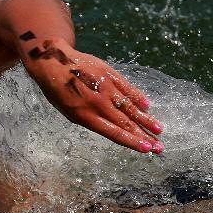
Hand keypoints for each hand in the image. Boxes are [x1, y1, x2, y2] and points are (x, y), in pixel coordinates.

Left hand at [22, 38, 163, 153]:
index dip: (132, 142)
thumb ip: (90, 120)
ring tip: (159, 129)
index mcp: (85, 116)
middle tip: (159, 146)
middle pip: (126, 123)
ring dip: (146, 119)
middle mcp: (98, 103)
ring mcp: (105, 88)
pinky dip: (138, 97)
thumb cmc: (58, 91)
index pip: (114, 132)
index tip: (147, 149)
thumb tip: (112, 128)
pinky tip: (147, 106)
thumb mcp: (68, 111)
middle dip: (144, 136)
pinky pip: (127, 88)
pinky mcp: (109, 74)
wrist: (53, 62)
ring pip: (130, 107)